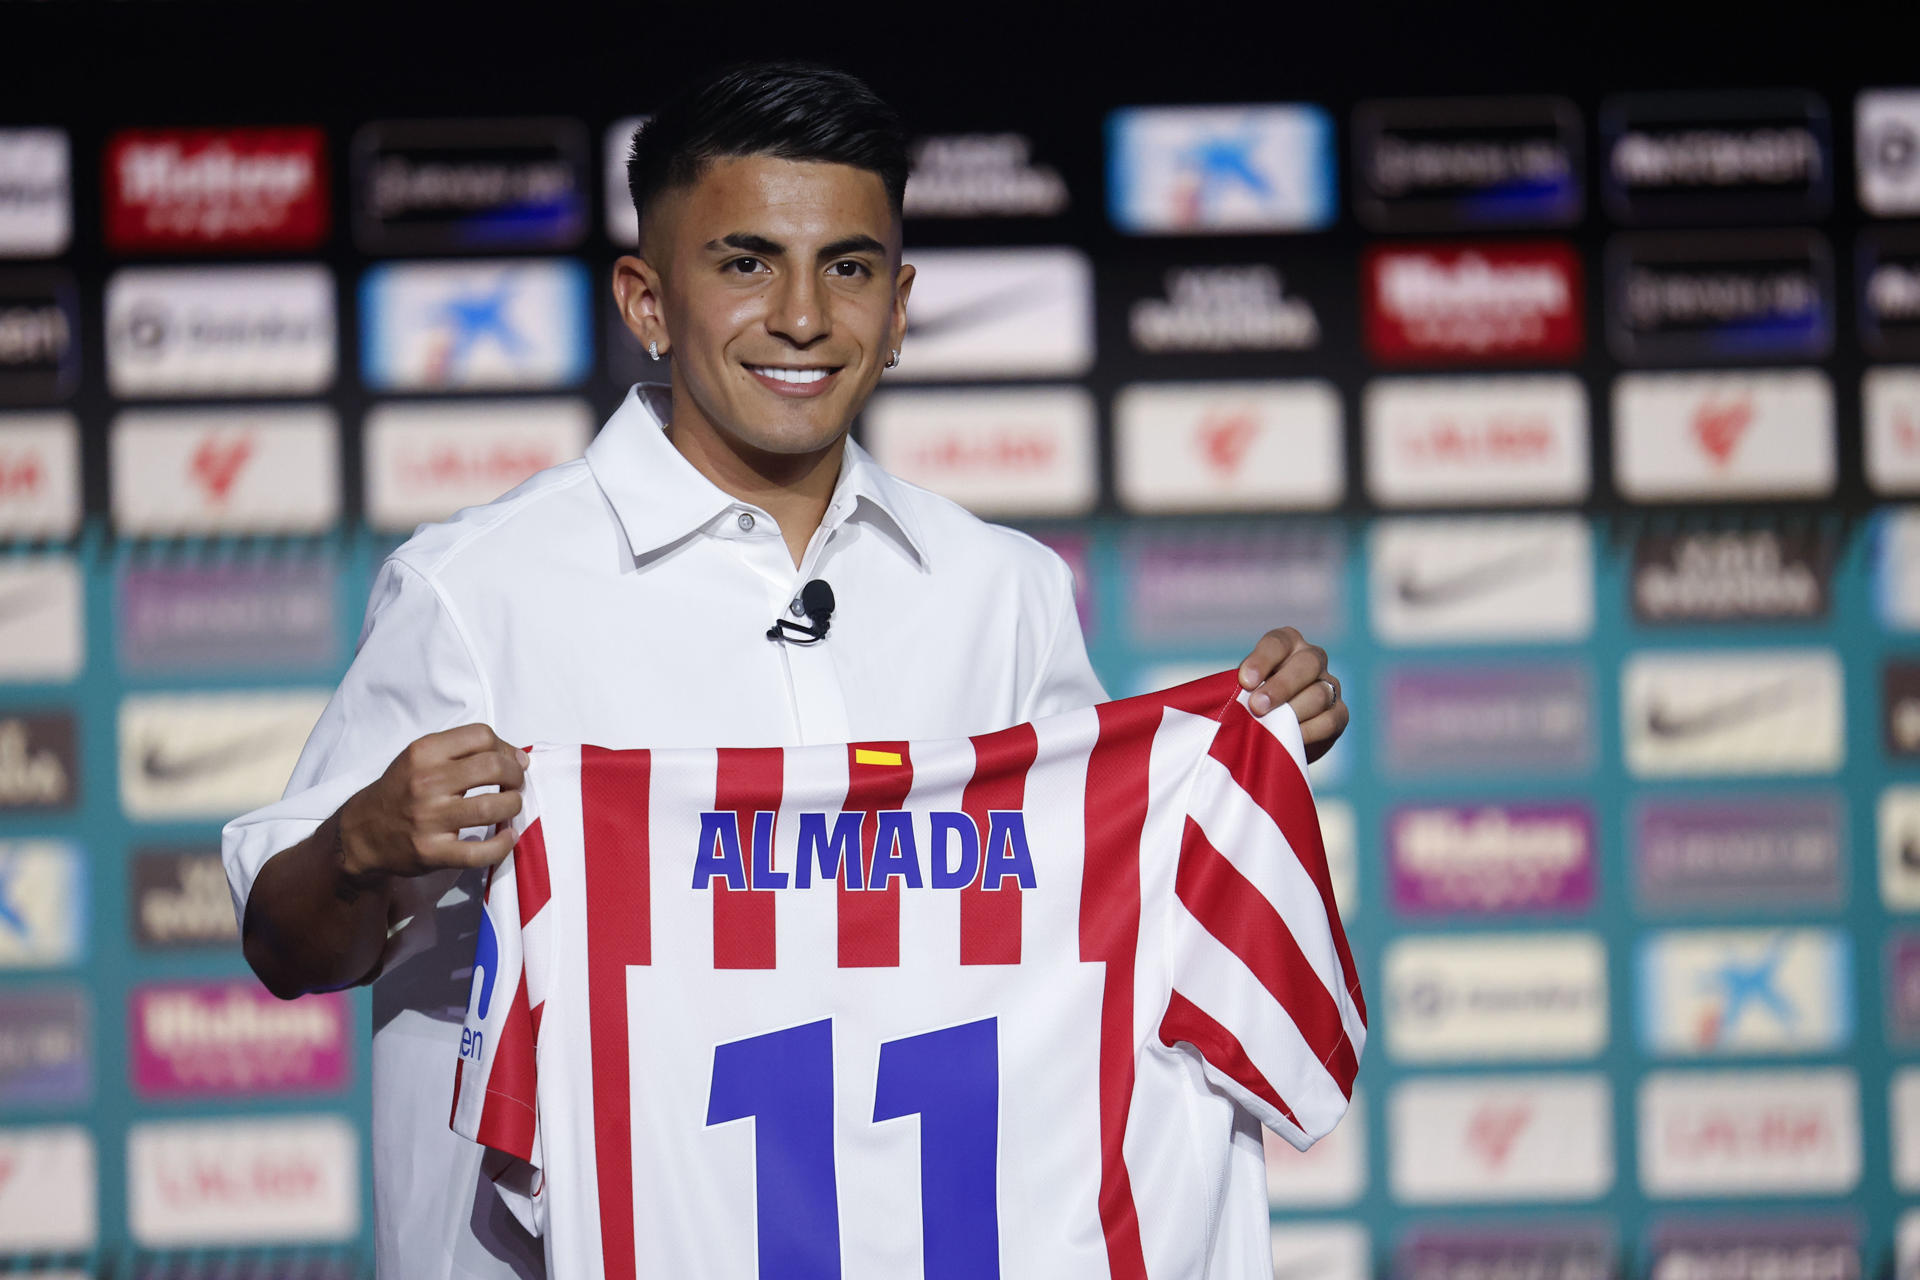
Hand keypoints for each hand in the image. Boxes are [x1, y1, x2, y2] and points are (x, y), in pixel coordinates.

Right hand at [337, 724, 527, 879]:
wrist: (361, 833)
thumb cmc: (401, 790)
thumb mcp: (421, 758)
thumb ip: (464, 751)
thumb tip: (520, 758)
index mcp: (423, 752)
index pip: (481, 735)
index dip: (505, 748)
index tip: (510, 762)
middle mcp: (425, 782)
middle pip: (493, 768)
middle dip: (516, 776)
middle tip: (515, 785)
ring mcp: (429, 819)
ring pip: (493, 807)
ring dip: (513, 806)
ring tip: (510, 807)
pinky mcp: (432, 852)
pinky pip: (480, 852)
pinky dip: (503, 845)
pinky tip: (508, 837)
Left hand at [1237, 627, 1346, 762]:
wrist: (1275, 732)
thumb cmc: (1252, 701)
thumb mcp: (1244, 689)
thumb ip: (1242, 688)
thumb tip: (1235, 696)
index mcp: (1287, 644)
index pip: (1278, 642)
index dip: (1262, 660)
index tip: (1245, 682)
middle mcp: (1312, 658)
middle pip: (1307, 664)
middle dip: (1281, 687)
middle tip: (1258, 707)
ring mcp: (1330, 685)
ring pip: (1319, 694)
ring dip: (1293, 711)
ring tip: (1272, 727)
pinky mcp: (1339, 713)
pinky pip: (1330, 720)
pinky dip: (1310, 731)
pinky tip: (1292, 738)